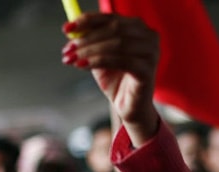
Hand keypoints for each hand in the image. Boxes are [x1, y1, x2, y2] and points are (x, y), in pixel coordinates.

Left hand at [62, 13, 159, 143]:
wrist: (129, 106)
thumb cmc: (116, 79)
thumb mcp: (98, 55)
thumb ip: (89, 40)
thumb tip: (70, 28)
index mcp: (138, 27)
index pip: (110, 18)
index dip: (87, 21)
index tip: (66, 28)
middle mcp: (149, 36)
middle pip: (114, 29)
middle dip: (87, 38)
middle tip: (67, 48)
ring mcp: (152, 52)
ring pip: (116, 44)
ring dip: (89, 50)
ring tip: (72, 59)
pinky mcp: (148, 70)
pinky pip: (120, 60)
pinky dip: (98, 61)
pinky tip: (82, 66)